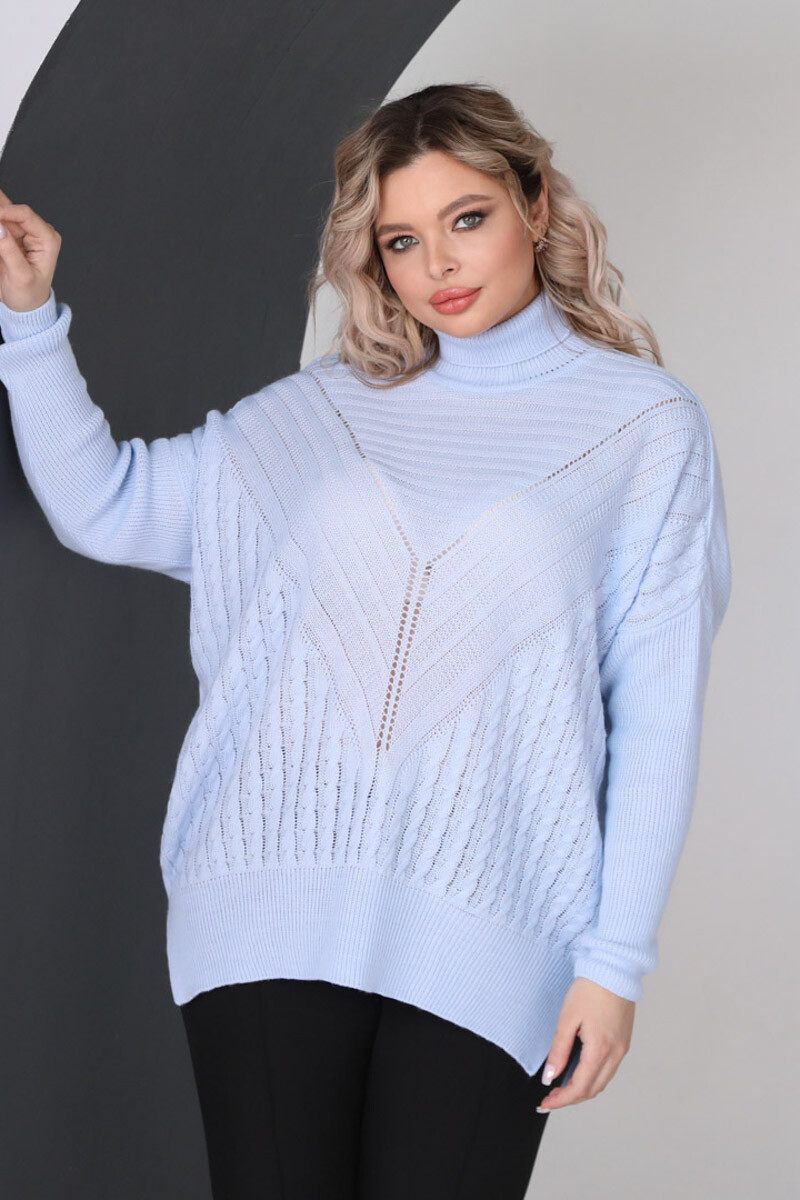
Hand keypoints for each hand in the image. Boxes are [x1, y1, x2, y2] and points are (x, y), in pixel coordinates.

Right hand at [0, 187, 61, 311]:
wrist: (25, 306)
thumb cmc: (29, 294)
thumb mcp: (20, 276)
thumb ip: (9, 251)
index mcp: (47, 238)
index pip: (25, 214)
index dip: (4, 211)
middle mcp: (36, 230)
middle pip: (9, 211)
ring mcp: (21, 231)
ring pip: (1, 215)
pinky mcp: (9, 235)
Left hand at [536, 976, 634, 1111]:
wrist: (614, 968)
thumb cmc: (590, 989)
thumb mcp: (568, 1019)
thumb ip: (559, 1050)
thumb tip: (550, 1076)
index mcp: (601, 1049)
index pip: (580, 1088)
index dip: (561, 1100)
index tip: (545, 1104)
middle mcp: (616, 1053)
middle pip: (593, 1089)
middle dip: (571, 1098)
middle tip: (550, 1096)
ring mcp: (622, 1048)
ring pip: (602, 1080)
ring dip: (582, 1088)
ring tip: (561, 1085)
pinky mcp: (624, 1041)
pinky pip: (608, 1068)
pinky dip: (593, 1075)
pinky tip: (578, 1069)